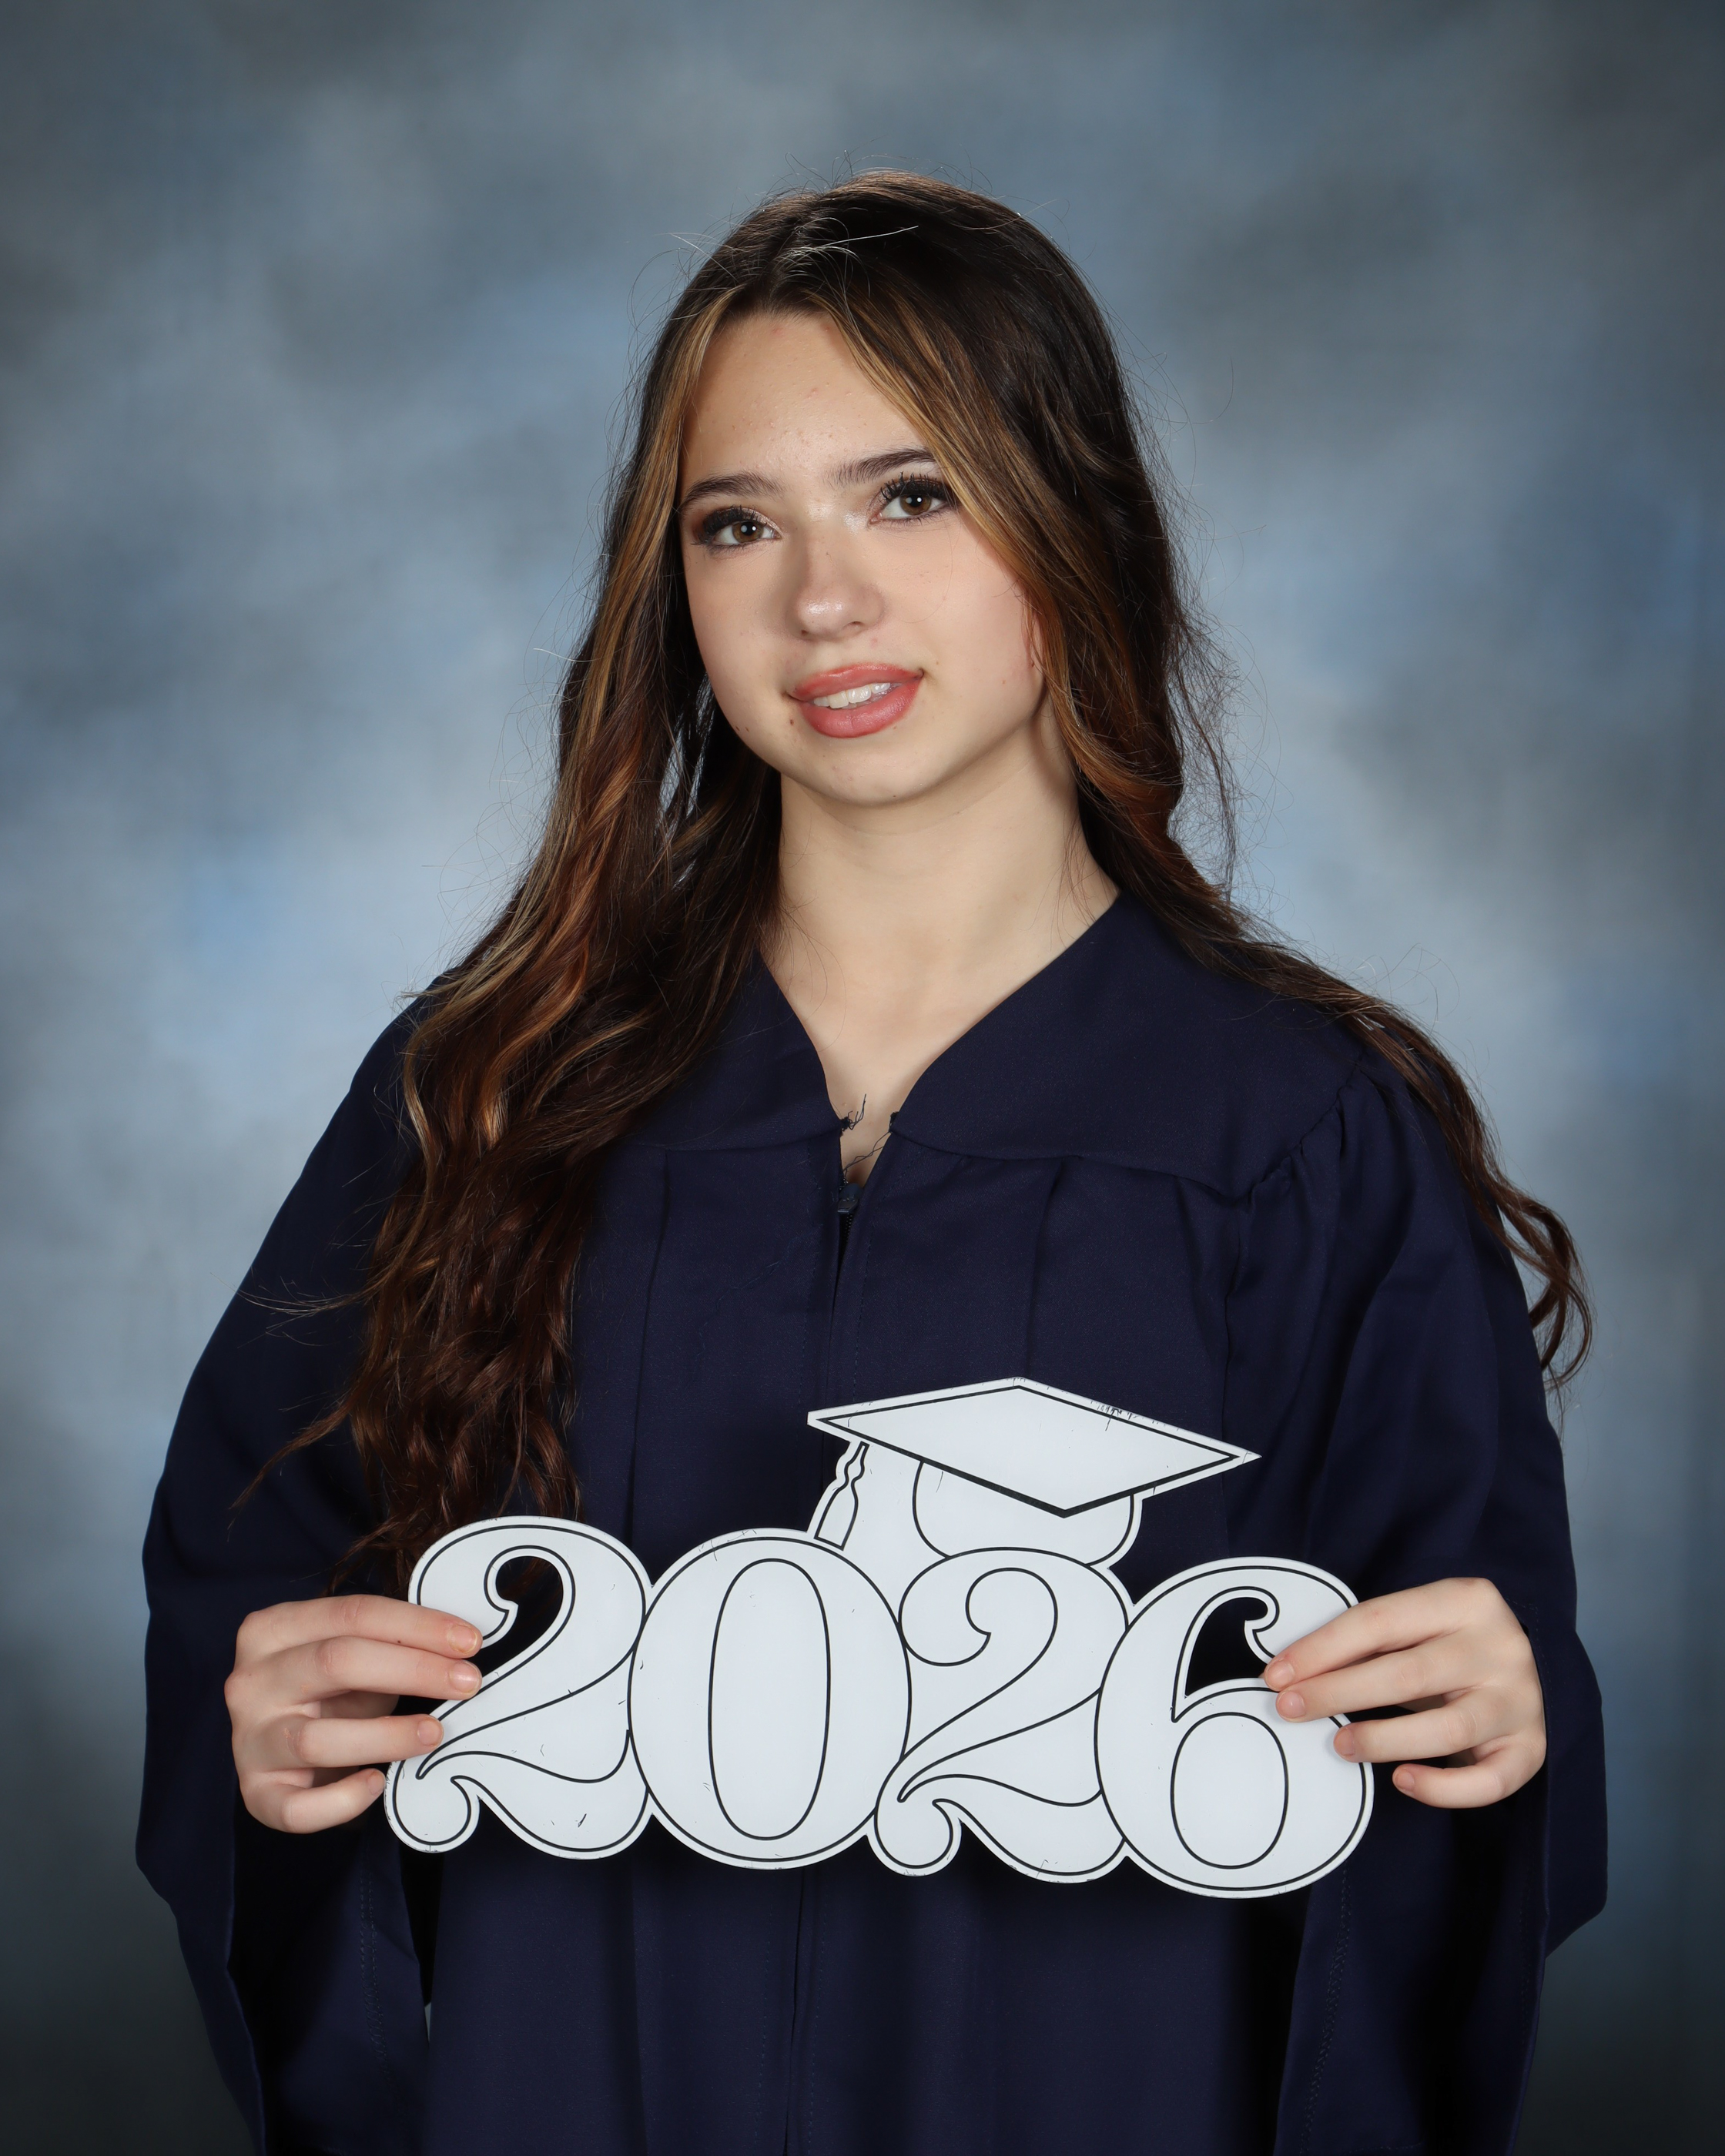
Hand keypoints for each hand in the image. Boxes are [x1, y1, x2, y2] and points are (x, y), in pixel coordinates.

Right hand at [226, 1593, 483, 1832]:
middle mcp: (251, 1682)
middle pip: (337, 1662)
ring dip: (387, 1735)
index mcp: (272, 1629)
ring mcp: (248, 1741)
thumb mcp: (352, 1653)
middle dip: (414, 1668)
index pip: (353, 1614)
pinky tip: (378, 1783)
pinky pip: (298, 1808)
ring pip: (317, 1739)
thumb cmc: (329, 1690)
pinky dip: (342, 1800)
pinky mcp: (256, 1795)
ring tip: (435, 1733)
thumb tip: (460, 1647)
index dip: (418, 1625)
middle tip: (469, 1682)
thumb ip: (389, 1643)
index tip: (470, 1641)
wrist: (280, 1747)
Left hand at [1262, 1577, 1545, 1807]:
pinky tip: (1402, 1781)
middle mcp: (1499, 1647)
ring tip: (1338, 1745)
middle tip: (1289, 1710)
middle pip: (1408, 1674)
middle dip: (1337, 1692)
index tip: (1275, 1674)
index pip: (1381, 1621)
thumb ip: (1371, 1642)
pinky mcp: (1532, 1749)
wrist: (1529, 1667)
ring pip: (1448, 1729)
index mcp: (1466, 1599)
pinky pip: (1488, 1781)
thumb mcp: (1418, 1626)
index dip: (1322, 1649)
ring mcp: (1520, 1700)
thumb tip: (1292, 1673)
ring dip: (1383, 1739)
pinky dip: (1443, 1789)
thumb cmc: (1450, 1645)